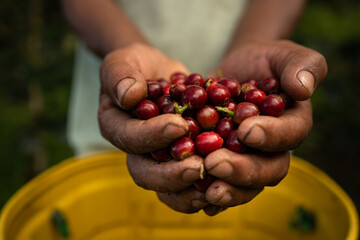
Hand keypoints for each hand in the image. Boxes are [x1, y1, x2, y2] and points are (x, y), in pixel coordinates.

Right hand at [98, 43, 207, 212]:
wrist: (155, 73)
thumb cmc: (136, 65)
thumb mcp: (122, 61)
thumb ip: (120, 75)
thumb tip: (129, 96)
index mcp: (116, 127)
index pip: (130, 138)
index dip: (152, 136)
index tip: (179, 125)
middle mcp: (135, 150)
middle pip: (146, 173)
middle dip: (172, 174)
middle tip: (199, 167)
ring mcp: (157, 158)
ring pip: (167, 187)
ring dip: (190, 191)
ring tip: (215, 185)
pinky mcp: (179, 160)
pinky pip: (188, 183)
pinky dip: (206, 188)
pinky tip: (226, 185)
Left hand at [202, 40, 326, 210]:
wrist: (237, 73)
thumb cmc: (264, 62)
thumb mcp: (283, 55)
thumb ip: (302, 65)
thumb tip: (302, 89)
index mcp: (292, 124)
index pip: (289, 135)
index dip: (271, 136)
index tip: (246, 130)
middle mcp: (274, 150)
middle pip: (267, 170)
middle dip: (242, 170)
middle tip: (214, 163)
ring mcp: (249, 160)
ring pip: (244, 186)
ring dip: (225, 189)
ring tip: (203, 189)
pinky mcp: (225, 163)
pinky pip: (220, 184)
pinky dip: (206, 192)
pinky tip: (191, 194)